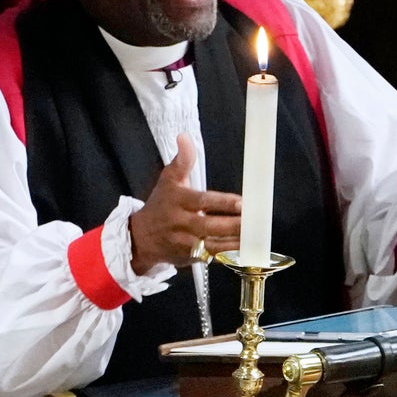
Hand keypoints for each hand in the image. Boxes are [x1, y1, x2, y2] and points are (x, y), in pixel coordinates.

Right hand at [129, 134, 241, 271]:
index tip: (241, 202)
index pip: (203, 202)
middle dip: (234, 225)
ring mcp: (186, 243)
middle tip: (254, 221)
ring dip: (236, 242)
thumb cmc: (160, 205)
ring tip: (255, 236)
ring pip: (214, 245)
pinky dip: (229, 254)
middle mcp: (182, 223)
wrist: (140, 238)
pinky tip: (246, 249)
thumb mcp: (168, 180)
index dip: (223, 203)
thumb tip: (184, 137)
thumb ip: (182, 160)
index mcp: (178, 201)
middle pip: (210, 226)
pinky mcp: (191, 258)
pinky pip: (213, 257)